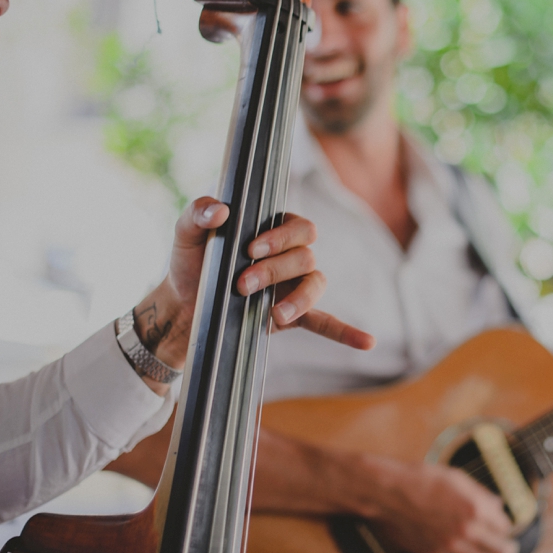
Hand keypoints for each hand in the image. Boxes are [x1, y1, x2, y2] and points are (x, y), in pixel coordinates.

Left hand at [133, 197, 373, 393]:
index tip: (251, 250)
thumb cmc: (192, 263)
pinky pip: (325, 321)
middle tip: (244, 285)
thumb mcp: (186, 234)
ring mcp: (294, 286)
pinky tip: (366, 342)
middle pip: (305, 256)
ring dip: (298, 298)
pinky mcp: (293, 316)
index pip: (297, 226)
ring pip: (316, 283)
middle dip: (276, 270)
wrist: (185, 306)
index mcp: (274, 231)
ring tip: (274, 314)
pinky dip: (346, 332)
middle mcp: (291, 256)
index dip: (280, 238)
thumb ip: (198, 214)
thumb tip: (219, 210)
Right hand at [371, 463, 517, 552]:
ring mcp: (450, 546)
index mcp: (475, 507)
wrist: (389, 492)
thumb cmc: (421, 479)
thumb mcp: (457, 478)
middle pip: (501, 550)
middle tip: (508, 550)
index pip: (505, 526)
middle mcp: (466, 530)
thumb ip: (480, 493)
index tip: (503, 527)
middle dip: (507, 550)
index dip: (506, 527)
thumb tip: (497, 505)